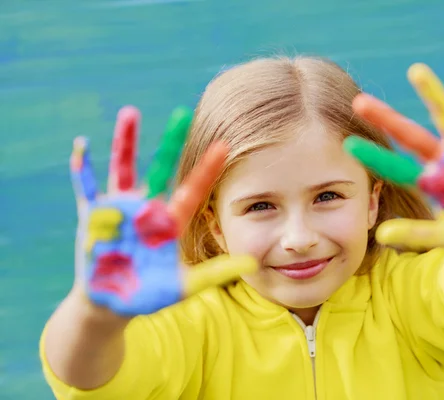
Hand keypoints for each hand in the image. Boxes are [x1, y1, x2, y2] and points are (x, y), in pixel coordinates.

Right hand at [70, 106, 256, 316]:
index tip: (224, 146)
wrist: (112, 305)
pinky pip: (86, 188)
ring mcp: (119, 210)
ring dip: (126, 143)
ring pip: (123, 169)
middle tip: (182, 114)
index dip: (207, 169)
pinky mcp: (93, 217)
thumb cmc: (149, 295)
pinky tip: (82, 146)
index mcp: (170, 222)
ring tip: (131, 113)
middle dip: (170, 144)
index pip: (192, 190)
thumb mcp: (185, 286)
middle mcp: (147, 209)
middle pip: (161, 170)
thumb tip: (253, 264)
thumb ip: (216, 272)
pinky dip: (83, 169)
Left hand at [344, 63, 443, 253]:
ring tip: (414, 71)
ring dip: (433, 96)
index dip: (376, 157)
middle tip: (359, 102)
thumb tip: (380, 237)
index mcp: (431, 183)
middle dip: (388, 121)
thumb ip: (417, 235)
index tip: (348, 144)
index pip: (397, 168)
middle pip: (412, 137)